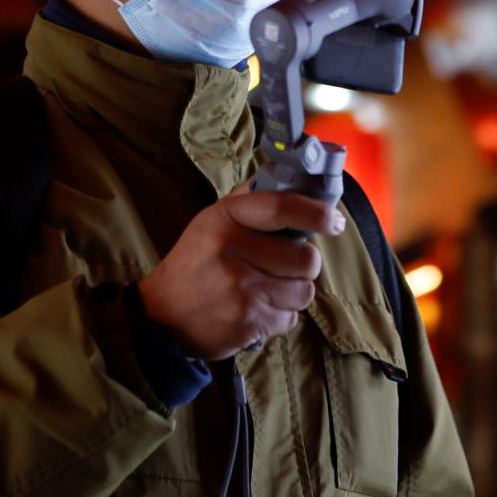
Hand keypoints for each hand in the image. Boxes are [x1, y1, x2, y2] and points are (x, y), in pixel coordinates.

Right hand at [135, 182, 339, 358]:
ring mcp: (242, 289)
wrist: (162, 316)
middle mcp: (233, 251)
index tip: (334, 220)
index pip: (280, 207)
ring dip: (292, 293)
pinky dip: (280, 317)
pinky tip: (257, 310)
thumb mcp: (210, 222)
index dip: (315, 212)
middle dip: (304, 266)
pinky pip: (290, 319)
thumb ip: (247, 200)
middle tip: (287, 267)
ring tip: (268, 291)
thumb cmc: (195, 263)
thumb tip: (285, 174)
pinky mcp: (249, 322)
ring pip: (303, 292)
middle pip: (306, 259)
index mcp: (225, 219)